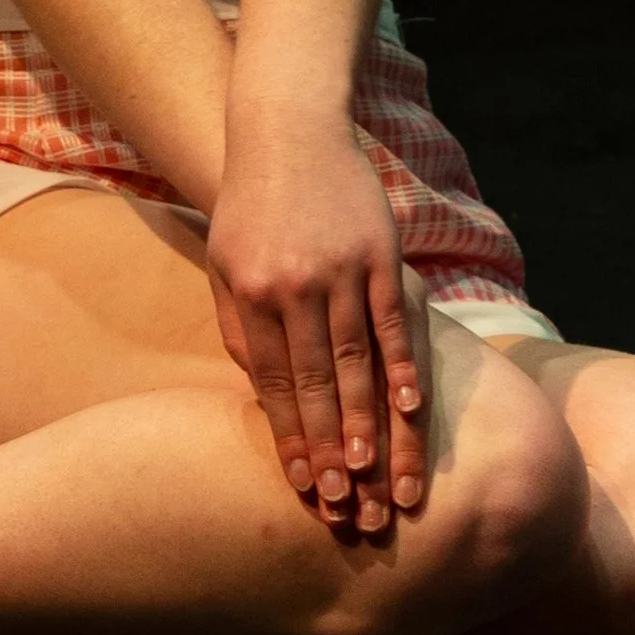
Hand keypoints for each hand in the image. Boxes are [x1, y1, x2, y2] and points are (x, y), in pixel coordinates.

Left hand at [205, 121, 430, 529]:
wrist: (286, 130)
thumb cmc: (251, 206)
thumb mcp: (225, 264)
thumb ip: (240, 329)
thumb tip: (259, 393)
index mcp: (251, 295)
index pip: (272, 383)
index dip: (289, 438)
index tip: (303, 488)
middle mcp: (294, 287)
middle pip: (314, 382)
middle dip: (326, 447)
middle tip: (341, 504)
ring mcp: (341, 269)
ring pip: (356, 360)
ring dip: (365, 421)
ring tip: (374, 474)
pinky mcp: (380, 253)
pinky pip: (393, 321)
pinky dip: (403, 366)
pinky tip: (410, 408)